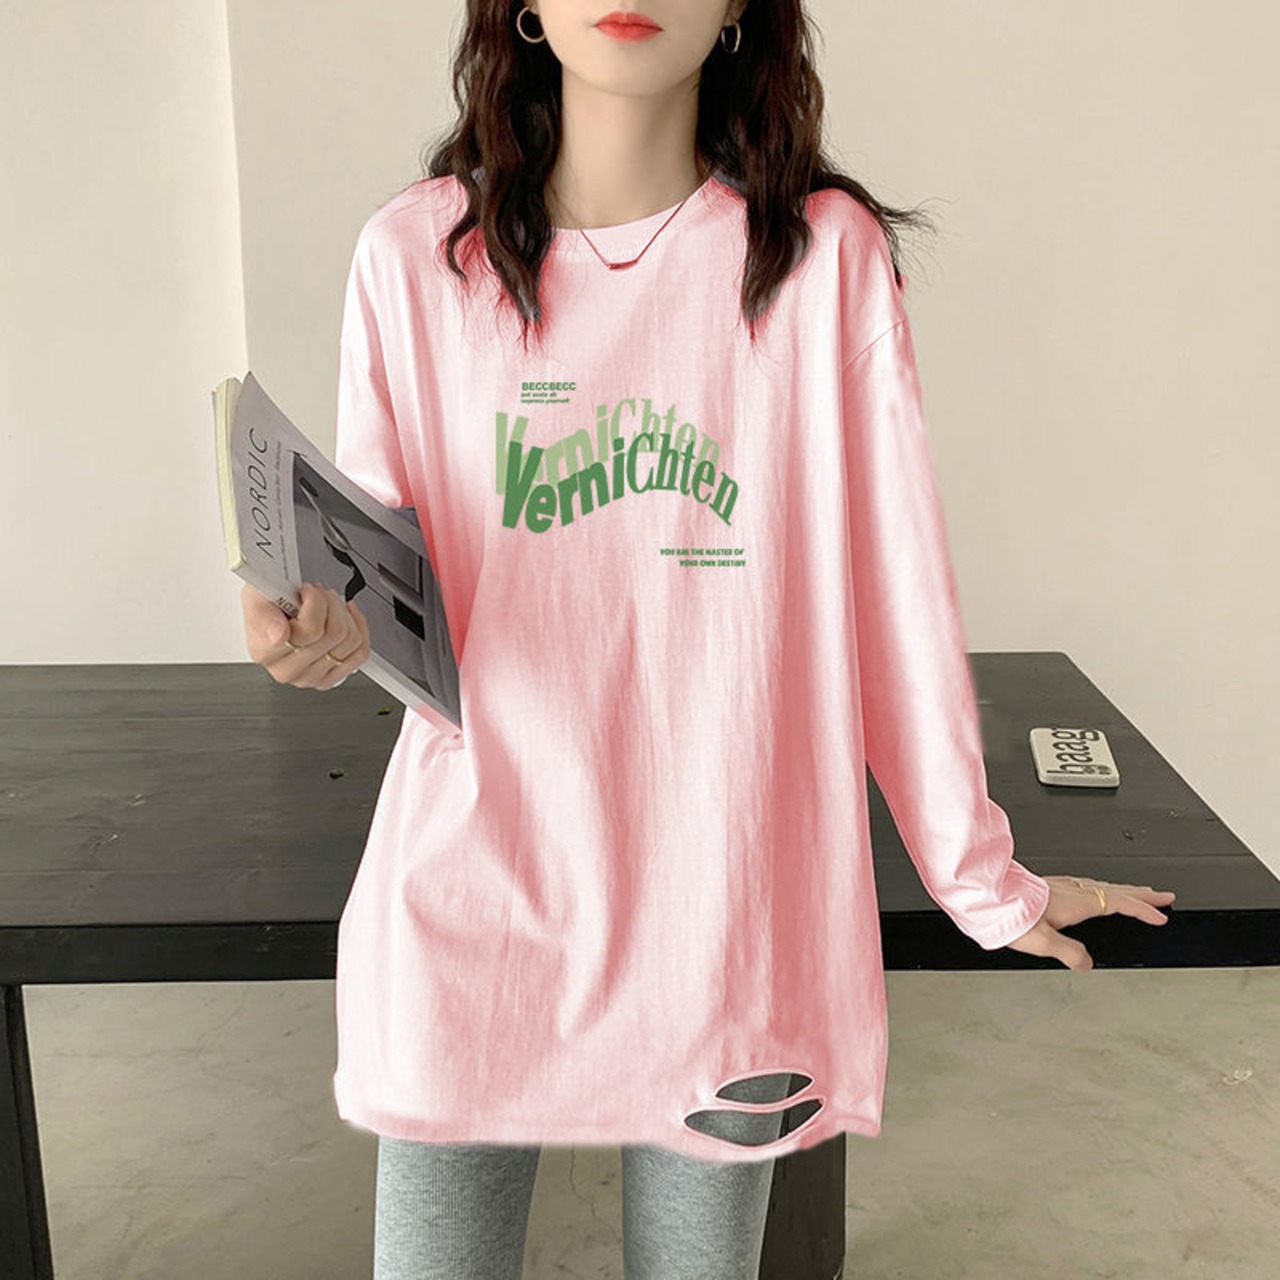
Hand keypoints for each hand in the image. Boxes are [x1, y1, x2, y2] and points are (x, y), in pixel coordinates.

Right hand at [241, 580, 370, 690]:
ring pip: (350, 640)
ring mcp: (310, 677)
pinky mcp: (331, 678)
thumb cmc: (266, 604)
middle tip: (317, 592)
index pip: (309, 630)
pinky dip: (358, 627)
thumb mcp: (254, 595)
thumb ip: (261, 613)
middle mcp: (287, 670)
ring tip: (329, 603)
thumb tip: (278, 634)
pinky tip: (345, 616)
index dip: (315, 603)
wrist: (271, 612)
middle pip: (333, 633)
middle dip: (329, 602)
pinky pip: (361, 652)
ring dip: (343, 613)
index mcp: (266, 652)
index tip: (305, 591)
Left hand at [1003, 876, 1176, 970]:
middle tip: (1162, 896)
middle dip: (1141, 894)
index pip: (1118, 903)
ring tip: (1136, 893)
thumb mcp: (1043, 942)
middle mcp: (1070, 891)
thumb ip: (1068, 953)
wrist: (986, 896)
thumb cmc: (1010, 915)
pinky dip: (1100, 887)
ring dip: (1122, 889)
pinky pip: (1085, 884)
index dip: (1142, 909)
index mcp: (1075, 903)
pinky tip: (1092, 891)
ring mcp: (1060, 886)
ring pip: (1100, 884)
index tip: (1162, 914)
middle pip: (1114, 889)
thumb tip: (1086, 964)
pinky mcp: (1049, 885)